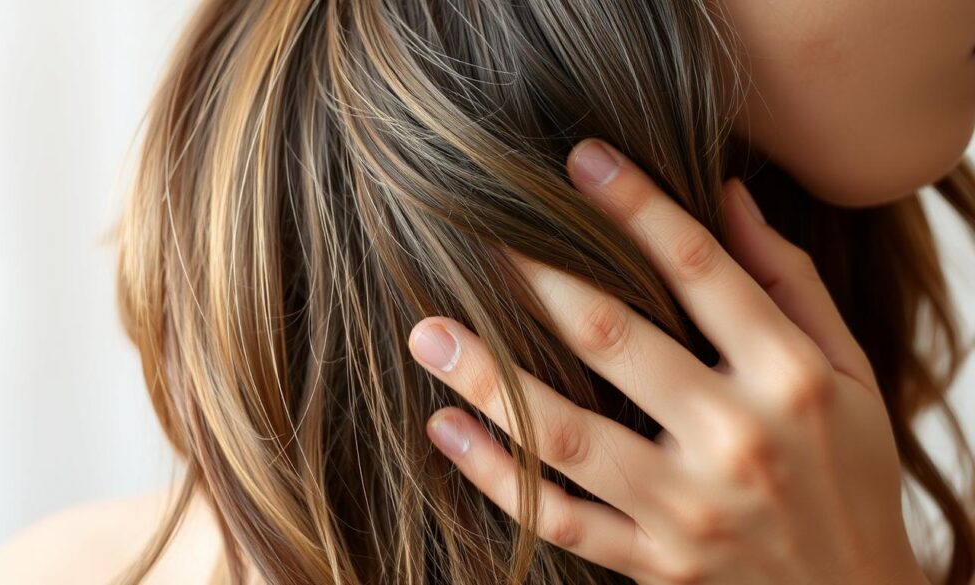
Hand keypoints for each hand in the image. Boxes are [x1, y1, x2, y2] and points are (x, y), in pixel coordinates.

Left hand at [407, 138, 930, 584]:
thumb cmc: (850, 471)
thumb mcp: (851, 372)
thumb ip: (788, 283)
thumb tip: (729, 194)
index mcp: (790, 379)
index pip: (703, 270)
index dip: (638, 205)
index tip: (582, 159)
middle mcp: (737, 440)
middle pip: (616, 339)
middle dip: (540, 277)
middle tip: (478, 231)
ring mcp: (689, 510)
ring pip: (568, 436)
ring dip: (489, 378)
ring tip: (429, 331)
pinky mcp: (656, 564)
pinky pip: (561, 519)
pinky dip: (497, 476)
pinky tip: (446, 427)